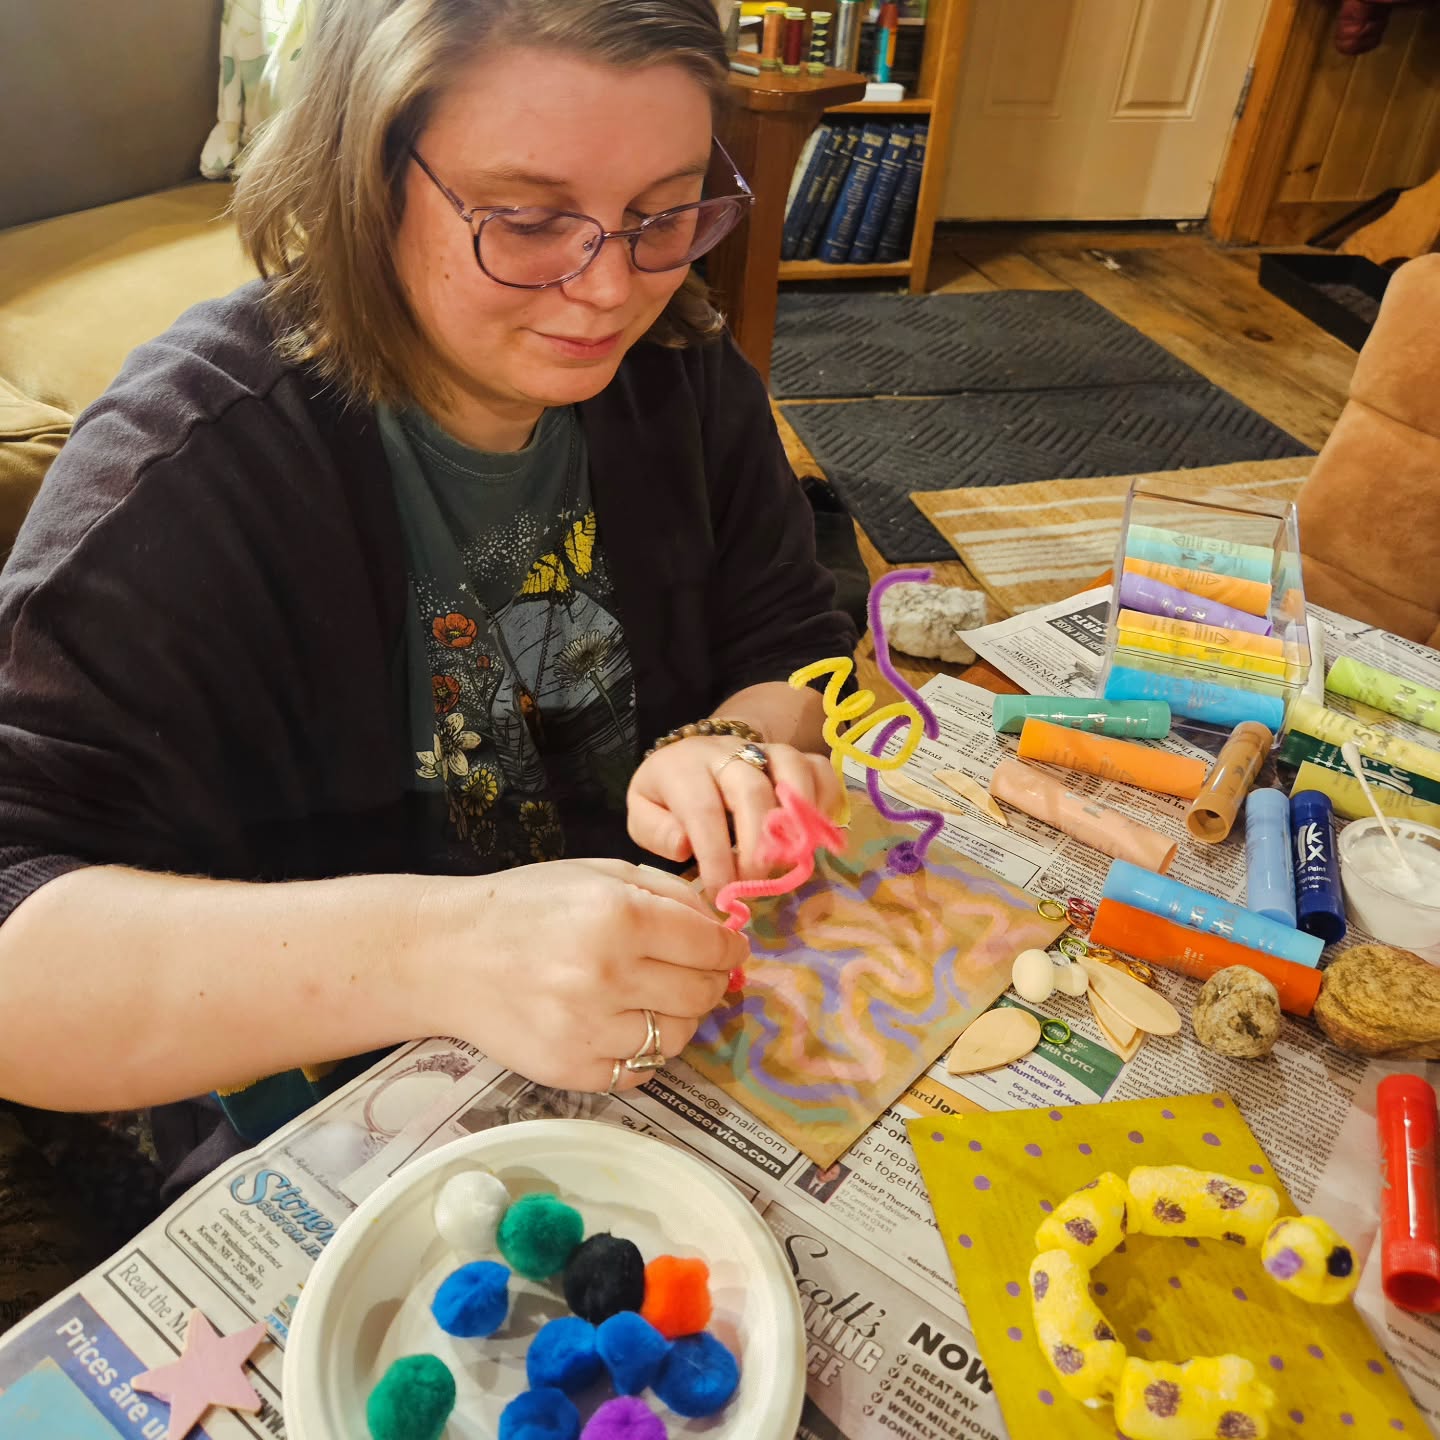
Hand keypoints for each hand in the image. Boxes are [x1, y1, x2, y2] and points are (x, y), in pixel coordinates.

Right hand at [422, 859, 746, 1093]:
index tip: (728, 948)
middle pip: (702, 994)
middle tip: (695, 971)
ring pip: (678, 1038)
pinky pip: (640, 1070)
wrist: (446, 955)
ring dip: (678, 1017)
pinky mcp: (570, 1070)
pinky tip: (622, 1023)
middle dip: (711, 981)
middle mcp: (607, 975)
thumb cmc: (527, 906)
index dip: (729, 947)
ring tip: (653, 996)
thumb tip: (725, 927)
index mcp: (619, 916)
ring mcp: (587, 1029)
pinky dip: (643, 1050)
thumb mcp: (600, 874)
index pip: (711, 945)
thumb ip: (669, 894)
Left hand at [626, 736, 840, 895]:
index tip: (722, 891)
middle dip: (757, 845)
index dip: (716, 855)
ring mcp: (766, 749)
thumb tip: (686, 845)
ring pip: (792, 770)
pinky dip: (825, 803)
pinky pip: (820, 769)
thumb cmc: (671, 794)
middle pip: (751, 789)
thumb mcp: (645, 810)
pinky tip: (815, 835)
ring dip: (797, 821)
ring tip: (791, 860)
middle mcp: (727, 752)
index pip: (702, 810)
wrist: (700, 753)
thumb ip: (656, 831)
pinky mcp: (796, 756)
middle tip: (757, 881)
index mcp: (683, 767)